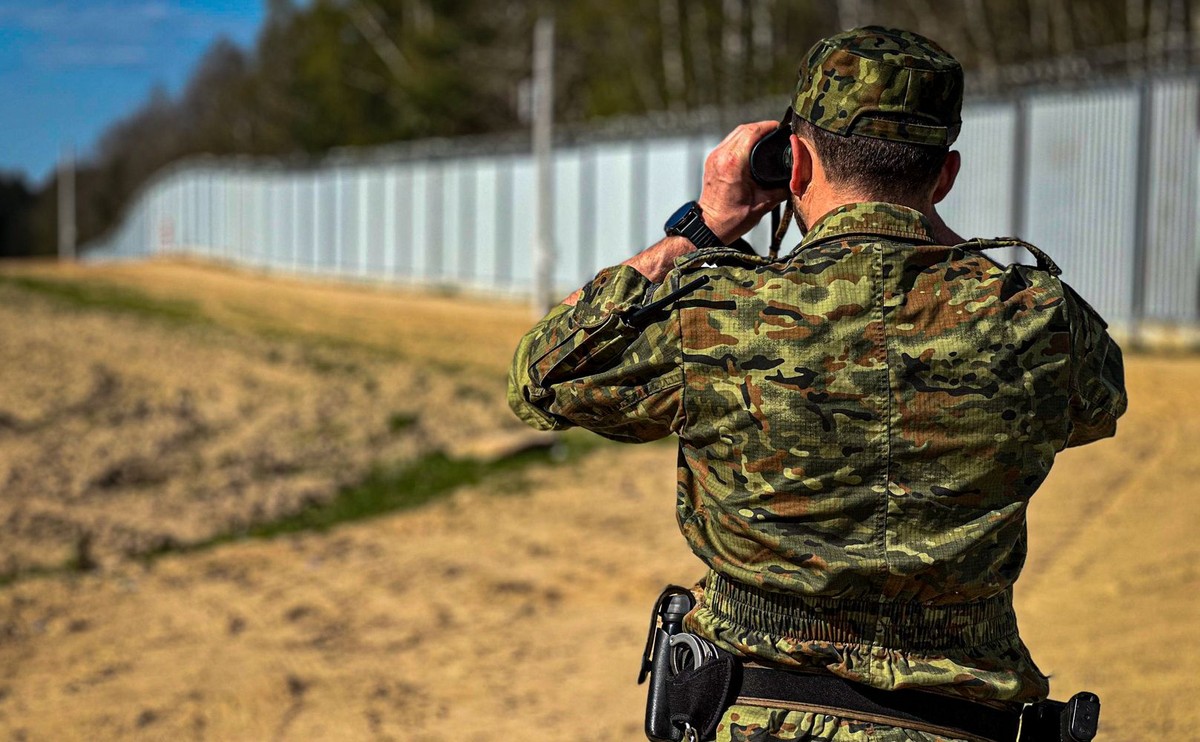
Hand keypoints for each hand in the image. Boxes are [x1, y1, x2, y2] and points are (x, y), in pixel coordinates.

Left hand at [697, 121, 790, 243]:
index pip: (752, 132)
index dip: (769, 126)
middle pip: (744, 129)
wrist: (710, 226)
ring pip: (735, 133)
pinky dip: (742, 140)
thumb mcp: (763, 204)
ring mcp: (714, 157)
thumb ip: (782, 189)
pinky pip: (729, 142)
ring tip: (766, 136)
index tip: (780, 127)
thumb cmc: (732, 219)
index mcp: (734, 164)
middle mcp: (722, 157)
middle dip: (762, 127)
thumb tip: (797, 179)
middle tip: (776, 131)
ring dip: (751, 132)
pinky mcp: (712, 160)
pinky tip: (752, 146)